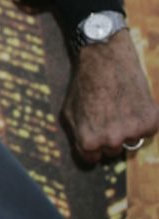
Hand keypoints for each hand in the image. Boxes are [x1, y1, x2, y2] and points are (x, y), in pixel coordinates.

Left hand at [61, 30, 158, 162]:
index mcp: (88, 140)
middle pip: (112, 152)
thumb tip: (86, 151)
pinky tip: (133, 103)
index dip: (92, 145)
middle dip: (109, 138)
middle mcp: (111, 140)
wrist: (105, 59)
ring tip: (119, 106)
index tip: (94, 133)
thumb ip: (77, 134)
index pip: (92, 159)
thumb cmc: (83, 84)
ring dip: (128, 129)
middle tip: (107, 116)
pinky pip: (148, 131)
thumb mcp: (69, 112)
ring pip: (131, 141)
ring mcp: (132, 132)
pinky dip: (143, 120)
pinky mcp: (150, 121)